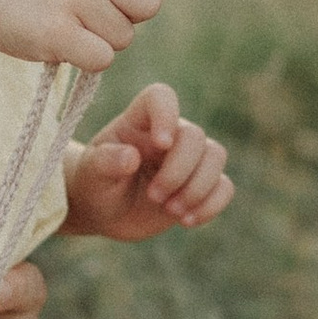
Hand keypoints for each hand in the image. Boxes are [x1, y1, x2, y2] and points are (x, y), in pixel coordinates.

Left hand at [63, 84, 233, 240]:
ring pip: (216, 156)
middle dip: (178, 171)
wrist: (105, 211)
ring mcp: (188, 158)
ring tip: (171, 212)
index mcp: (138, 121)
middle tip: (153, 196)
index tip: (160, 144)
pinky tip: (187, 221)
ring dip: (197, 189)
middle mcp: (168, 134)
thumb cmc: (95, 184)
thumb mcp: (92, 174)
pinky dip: (211, 205)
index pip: (161, 97)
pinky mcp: (200, 184)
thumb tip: (130, 157)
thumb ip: (106, 162)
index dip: (167, 114)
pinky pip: (225, 187)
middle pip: (194, 136)